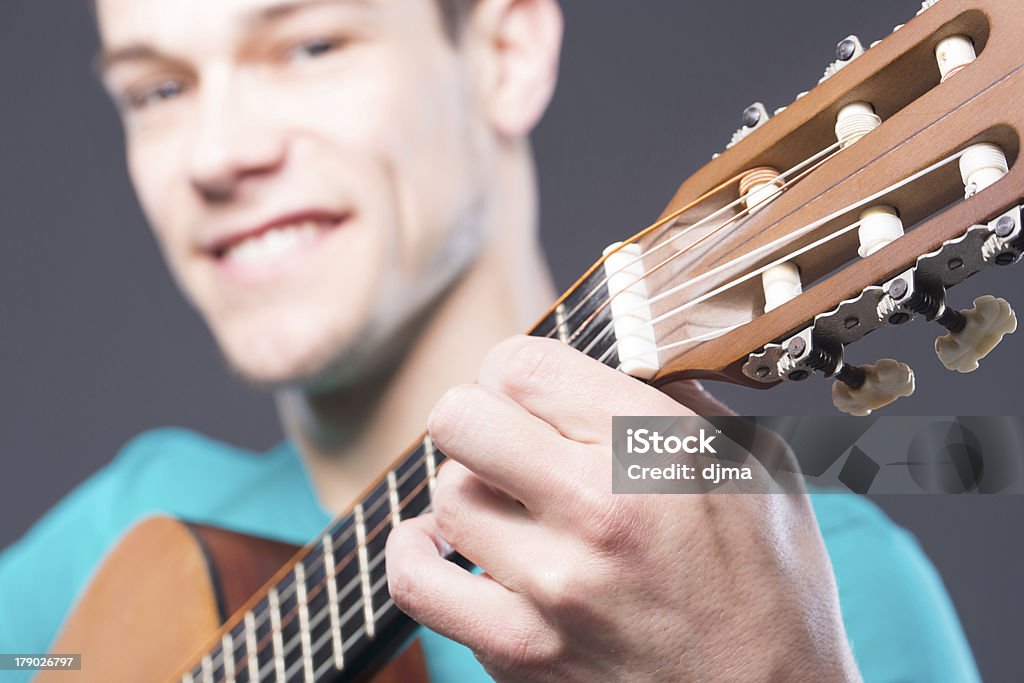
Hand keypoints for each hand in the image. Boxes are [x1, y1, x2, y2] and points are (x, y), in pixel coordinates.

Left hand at [386, 335, 860, 681]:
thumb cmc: (775, 588)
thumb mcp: (758, 467)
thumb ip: (679, 402)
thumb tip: (619, 360)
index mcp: (655, 451)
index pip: (522, 367)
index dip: (512, 368)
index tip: (523, 388)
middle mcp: (597, 511)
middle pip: (461, 420)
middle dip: (477, 416)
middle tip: (504, 436)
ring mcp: (552, 587)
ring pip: (446, 496)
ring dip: (469, 488)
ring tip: (502, 501)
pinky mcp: (520, 650)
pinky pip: (419, 584)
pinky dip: (417, 554)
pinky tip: (438, 543)